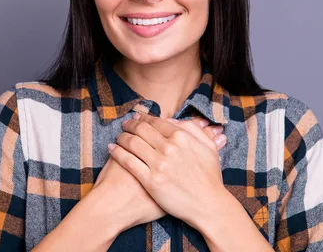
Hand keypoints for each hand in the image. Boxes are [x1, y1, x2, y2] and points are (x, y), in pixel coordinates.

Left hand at [108, 112, 227, 228]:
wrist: (208, 204)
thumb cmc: (210, 177)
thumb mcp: (208, 147)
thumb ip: (193, 129)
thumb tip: (173, 121)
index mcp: (182, 137)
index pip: (156, 121)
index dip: (144, 118)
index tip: (137, 118)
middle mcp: (168, 147)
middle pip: (141, 129)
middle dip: (130, 125)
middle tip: (125, 125)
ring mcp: (158, 164)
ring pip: (132, 143)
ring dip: (122, 137)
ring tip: (118, 137)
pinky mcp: (150, 180)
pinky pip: (128, 161)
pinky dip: (117, 152)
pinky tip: (112, 149)